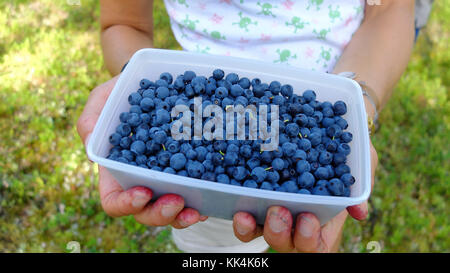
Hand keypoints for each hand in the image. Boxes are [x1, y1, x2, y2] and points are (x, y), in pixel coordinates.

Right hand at [76, 76, 206, 228]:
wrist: (154, 84)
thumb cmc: (122, 94)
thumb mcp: (103, 99)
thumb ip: (91, 120)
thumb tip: (92, 151)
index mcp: (115, 171)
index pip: (114, 201)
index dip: (126, 204)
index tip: (143, 192)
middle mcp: (140, 181)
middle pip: (145, 212)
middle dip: (161, 213)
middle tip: (177, 201)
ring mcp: (165, 179)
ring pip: (171, 210)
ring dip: (183, 215)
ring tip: (198, 210)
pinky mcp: (186, 170)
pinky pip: (194, 191)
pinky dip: (202, 198)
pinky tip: (212, 194)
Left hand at [232, 142, 377, 251]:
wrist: (324, 128)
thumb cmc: (346, 151)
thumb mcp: (363, 163)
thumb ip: (360, 185)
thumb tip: (360, 213)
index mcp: (320, 221)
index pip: (314, 244)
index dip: (308, 238)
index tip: (308, 218)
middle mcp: (293, 220)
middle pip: (281, 241)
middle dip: (277, 231)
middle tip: (278, 211)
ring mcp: (269, 207)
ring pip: (254, 228)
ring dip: (247, 226)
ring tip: (244, 213)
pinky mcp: (252, 190)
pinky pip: (240, 201)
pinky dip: (232, 199)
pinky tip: (225, 189)